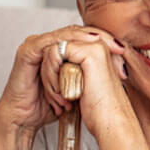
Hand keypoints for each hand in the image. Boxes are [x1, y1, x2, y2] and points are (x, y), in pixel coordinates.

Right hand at [0, 26, 123, 141]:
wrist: (25, 118)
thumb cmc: (49, 106)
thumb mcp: (79, 89)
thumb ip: (92, 77)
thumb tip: (119, 74)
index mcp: (61, 50)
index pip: (87, 37)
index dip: (106, 41)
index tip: (124, 53)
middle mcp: (49, 44)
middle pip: (79, 31)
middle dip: (101, 38)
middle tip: (119, 47)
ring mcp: (37, 45)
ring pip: (66, 34)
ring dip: (85, 41)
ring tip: (101, 44)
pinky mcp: (28, 51)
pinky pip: (49, 43)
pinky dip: (65, 46)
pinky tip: (79, 48)